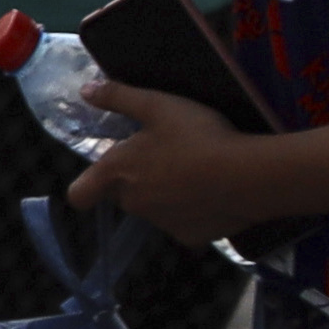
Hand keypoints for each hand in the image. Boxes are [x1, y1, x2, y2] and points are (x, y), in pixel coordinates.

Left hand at [66, 82, 273, 240]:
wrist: (248, 176)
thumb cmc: (197, 136)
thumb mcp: (157, 105)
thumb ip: (118, 97)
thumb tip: (85, 91)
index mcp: (117, 173)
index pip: (80, 194)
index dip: (85, 188)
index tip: (97, 180)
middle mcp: (133, 203)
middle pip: (123, 196)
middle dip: (136, 182)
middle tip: (165, 159)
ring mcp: (162, 224)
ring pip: (154, 211)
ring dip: (166, 197)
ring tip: (196, 174)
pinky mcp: (191, 237)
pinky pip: (185, 225)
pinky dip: (194, 214)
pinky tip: (214, 196)